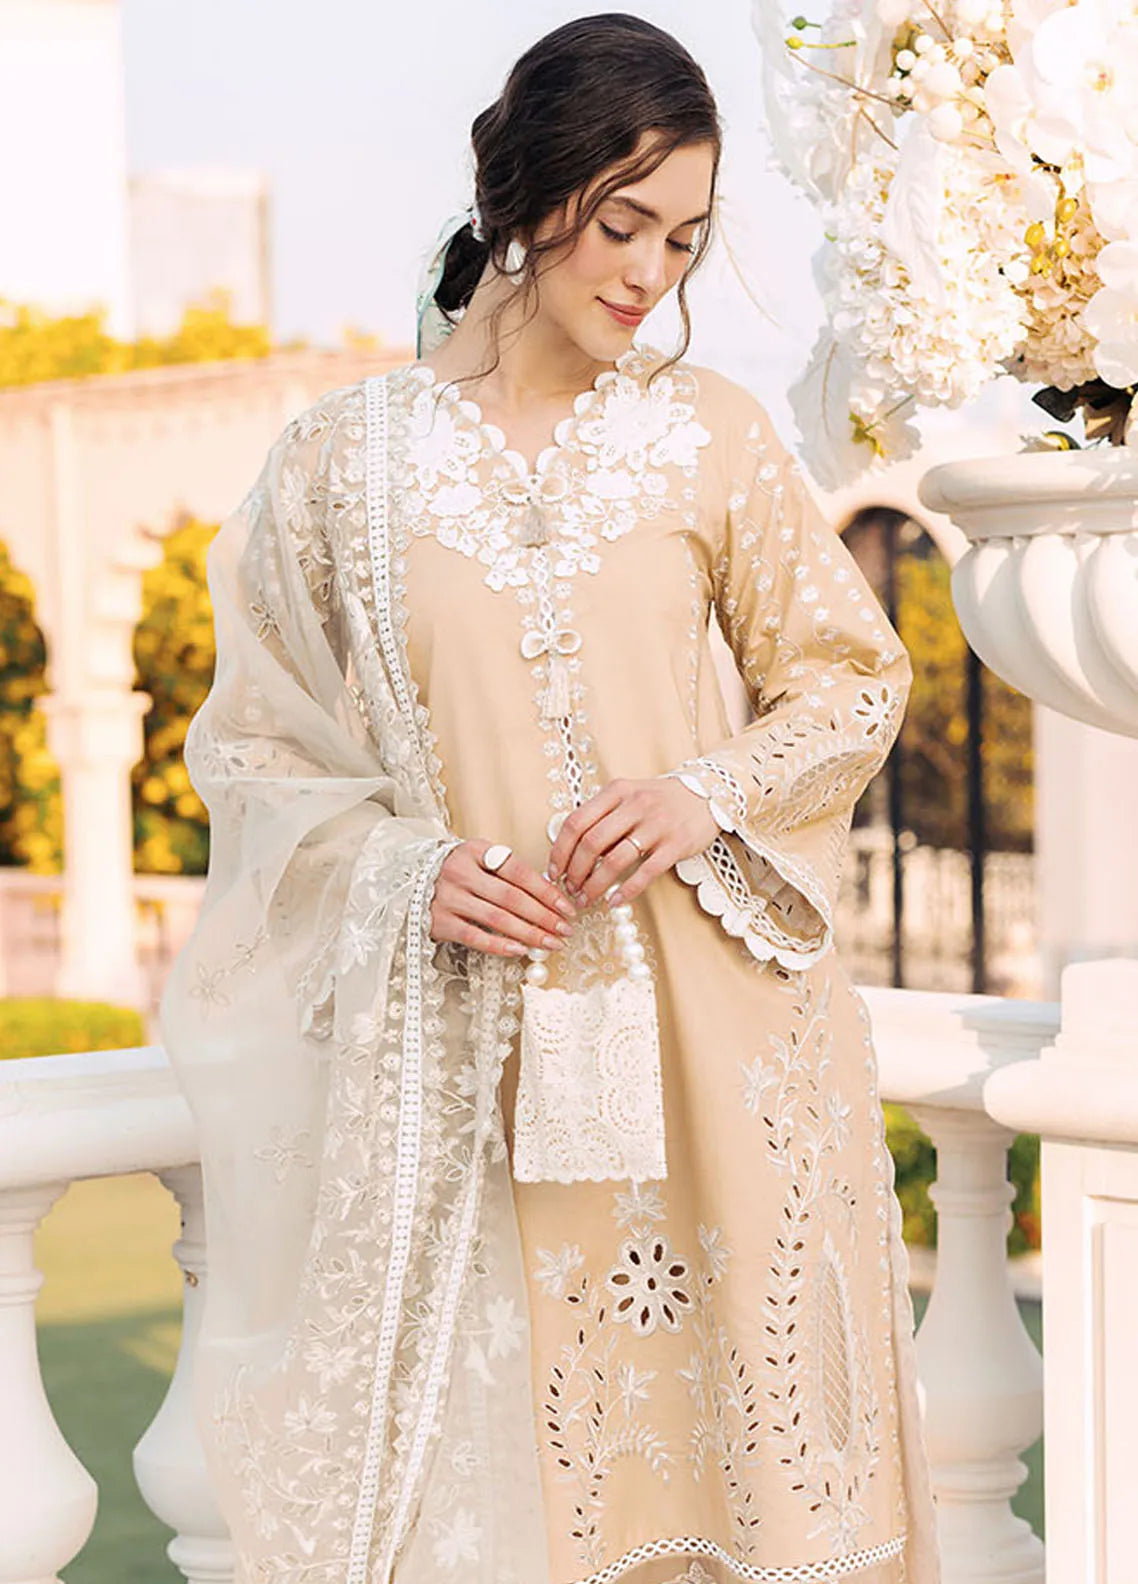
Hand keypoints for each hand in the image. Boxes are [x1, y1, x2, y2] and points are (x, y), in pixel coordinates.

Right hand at [430, 839, 577, 957]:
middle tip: (564, 930)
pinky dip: (500, 945)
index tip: (566, 907)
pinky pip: (475, 937)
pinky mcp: (439, 922)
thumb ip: (507, 872)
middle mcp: (460, 872)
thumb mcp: (478, 859)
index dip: (546, 891)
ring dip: (529, 933)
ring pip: (497, 919)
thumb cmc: (455, 871)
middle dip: (543, 916)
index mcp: (475, 851)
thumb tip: (549, 896)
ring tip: (550, 943)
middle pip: (511, 897)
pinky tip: (520, 950)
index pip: (518, 871)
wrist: (408, 880)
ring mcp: (447, 897)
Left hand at [547, 777, 718, 908]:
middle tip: (570, 889)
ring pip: (615, 860)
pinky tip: (614, 901)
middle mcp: (635, 805)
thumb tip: (570, 851)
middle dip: (574, 872)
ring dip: (595, 885)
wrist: (707, 794)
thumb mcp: (628, 796)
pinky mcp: (676, 844)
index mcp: (616, 791)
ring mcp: (657, 824)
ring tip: (586, 899)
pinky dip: (626, 891)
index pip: (576, 822)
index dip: (560, 851)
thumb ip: (602, 816)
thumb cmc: (660, 800)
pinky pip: (645, 872)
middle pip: (591, 843)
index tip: (553, 872)